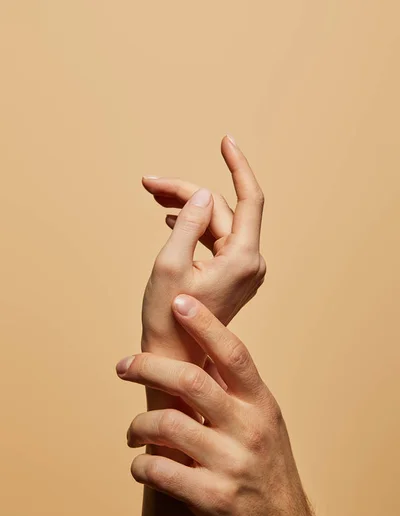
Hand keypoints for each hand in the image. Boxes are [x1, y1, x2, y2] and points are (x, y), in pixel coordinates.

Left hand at [116, 296, 340, 515]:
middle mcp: (249, 428)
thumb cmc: (265, 470)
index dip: (205, 324)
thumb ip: (234, 391)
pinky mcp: (213, 497)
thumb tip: (201, 351)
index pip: (233, 353)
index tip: (178, 302)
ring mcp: (231, 463)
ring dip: (138, 426)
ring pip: (167, 426)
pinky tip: (141, 467)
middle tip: (123, 365)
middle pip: (190, 381)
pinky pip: (160, 472)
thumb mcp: (263, 424)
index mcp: (260, 404)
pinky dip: (141, 467)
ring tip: (132, 433)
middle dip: (148, 366)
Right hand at [140, 135, 265, 363]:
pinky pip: (215, 240)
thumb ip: (188, 223)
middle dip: (185, 193)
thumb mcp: (170, 263)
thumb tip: (202, 195)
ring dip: (186, 208)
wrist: (176, 357)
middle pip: (221, 210)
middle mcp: (250, 262)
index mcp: (242, 258)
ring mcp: (242, 270)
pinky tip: (171, 220)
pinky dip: (193, 227)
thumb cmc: (168, 317)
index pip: (249, 198)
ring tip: (154, 196)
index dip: (238, 165)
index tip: (225, 140)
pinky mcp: (232, 275)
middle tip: (149, 184)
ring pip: (216, 223)